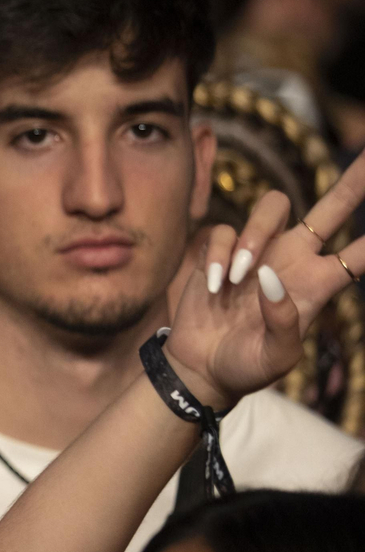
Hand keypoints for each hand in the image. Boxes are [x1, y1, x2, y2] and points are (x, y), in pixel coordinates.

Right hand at [166, 149, 364, 407]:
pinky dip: (218, 257)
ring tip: (240, 276)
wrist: (202, 369)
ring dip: (255, 235)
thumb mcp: (277, 358)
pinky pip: (224, 233)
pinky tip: (214, 287)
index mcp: (318, 285)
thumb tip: (269, 278)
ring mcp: (258, 254)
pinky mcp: (221, 254)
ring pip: (273, 208)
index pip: (362, 254)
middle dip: (353, 182)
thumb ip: (284, 322)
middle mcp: (294, 260)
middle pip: (331, 208)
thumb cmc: (246, 367)